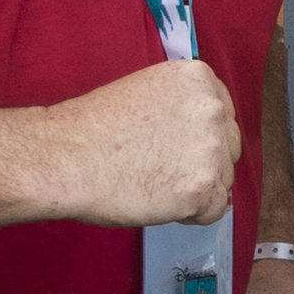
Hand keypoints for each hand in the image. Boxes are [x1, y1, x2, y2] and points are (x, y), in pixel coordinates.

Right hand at [49, 61, 241, 226]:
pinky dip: (191, 214)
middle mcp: (211, 109)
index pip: (223, 113)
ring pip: (223, 180)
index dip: (202, 135)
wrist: (64, 156)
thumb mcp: (146, 92)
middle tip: (162, 167)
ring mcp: (209, 149)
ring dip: (197, 188)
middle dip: (204, 162)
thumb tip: (204, 135)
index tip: (180, 145)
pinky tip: (160, 201)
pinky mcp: (201, 188)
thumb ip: (182, 107)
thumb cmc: (93, 128)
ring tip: (154, 182)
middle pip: (229, 147)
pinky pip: (214, 210)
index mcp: (197, 79)